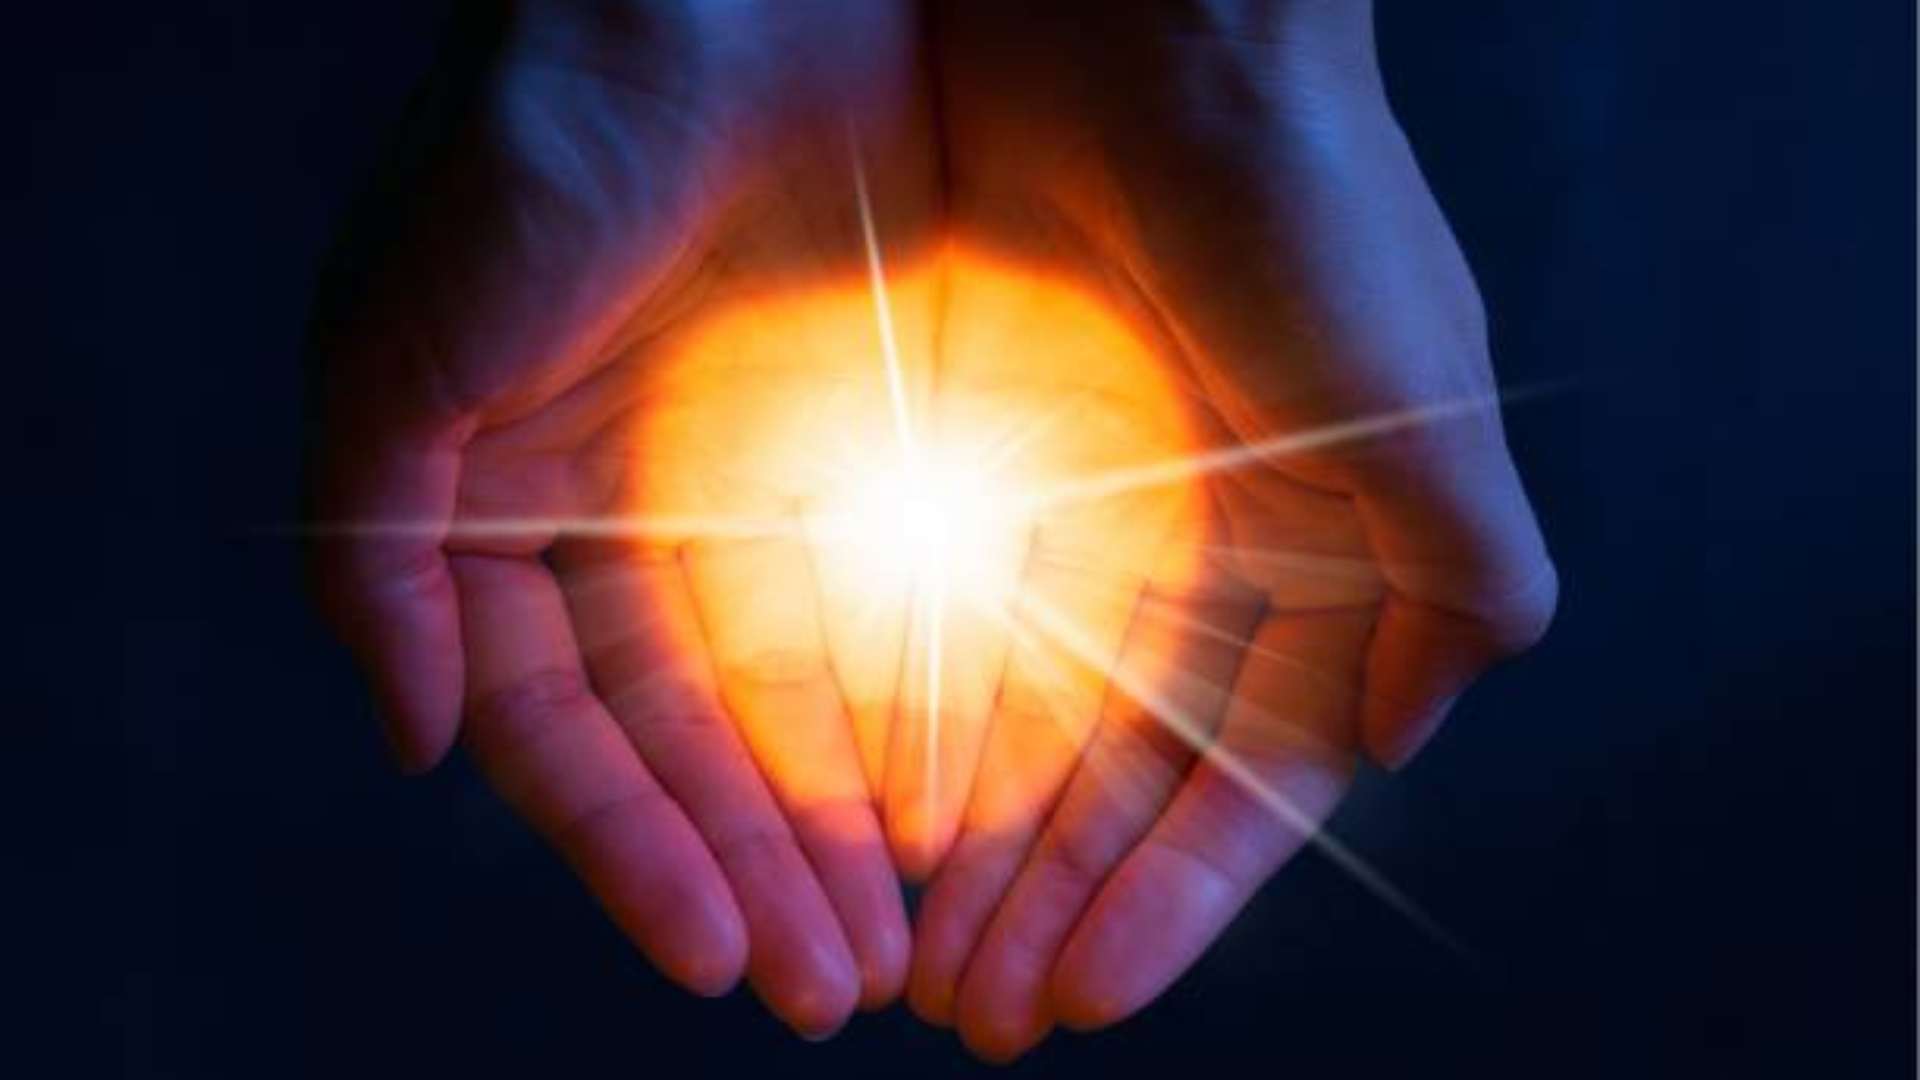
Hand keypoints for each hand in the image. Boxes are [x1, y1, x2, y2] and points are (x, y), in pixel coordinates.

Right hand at [306, 0, 935, 1035]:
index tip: (717, 956)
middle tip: (833, 993)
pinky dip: (924, 702)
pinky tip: (966, 807)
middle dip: (754, 867)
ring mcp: (752, 479)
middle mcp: (628, 512)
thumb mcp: (406, 344)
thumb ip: (380, 550)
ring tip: (900, 945)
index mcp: (503, 507)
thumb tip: (413, 744)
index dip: (631, 847)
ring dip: (842, 821)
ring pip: (802, 692)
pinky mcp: (868, 433)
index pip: (565, 727)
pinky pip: (899, 595)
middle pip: (692, 738)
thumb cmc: (542, 140)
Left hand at [905, 0, 1557, 1057]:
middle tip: (978, 1017)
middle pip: (1124, 769)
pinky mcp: (981, 446)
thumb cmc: (1301, 200)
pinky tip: (861, 815)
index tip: (1082, 997)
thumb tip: (1407, 735)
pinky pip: (939, 614)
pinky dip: (912, 717)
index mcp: (1324, 553)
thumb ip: (1455, 574)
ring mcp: (1089, 502)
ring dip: (981, 843)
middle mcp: (1206, 543)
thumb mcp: (1416, 401)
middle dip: (1059, 896)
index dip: (1173, 895)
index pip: (1247, 774)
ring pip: (1026, 714)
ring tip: (919, 960)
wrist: (1152, 19)